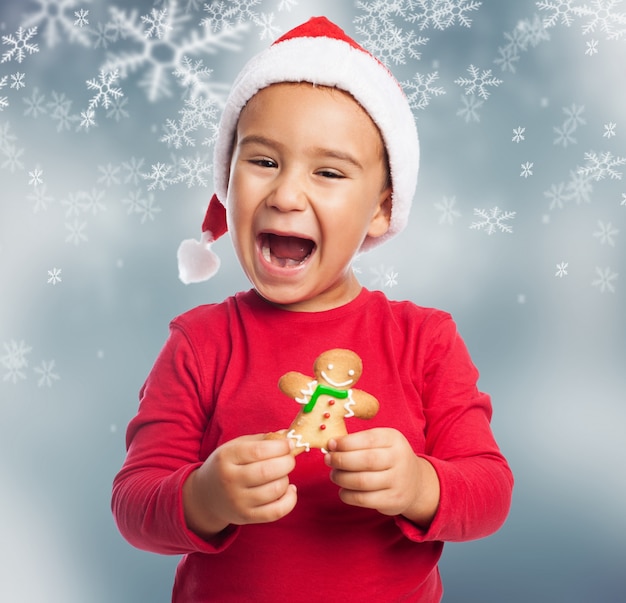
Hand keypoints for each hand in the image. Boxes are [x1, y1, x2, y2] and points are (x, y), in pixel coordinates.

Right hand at [183, 434, 296, 537]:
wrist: (205, 495)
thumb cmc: (227, 465)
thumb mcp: (236, 446)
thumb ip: (262, 440)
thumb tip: (288, 436)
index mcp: (226, 457)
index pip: (258, 451)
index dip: (280, 446)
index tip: (289, 443)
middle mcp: (230, 480)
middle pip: (267, 471)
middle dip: (287, 462)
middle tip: (289, 458)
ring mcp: (238, 501)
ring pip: (275, 490)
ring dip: (286, 478)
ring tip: (282, 473)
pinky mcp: (246, 517)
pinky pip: (276, 512)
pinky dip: (290, 500)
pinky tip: (289, 489)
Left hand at [324, 428, 439, 527]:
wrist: (415, 482)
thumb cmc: (388, 458)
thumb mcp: (380, 442)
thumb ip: (358, 442)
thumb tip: (331, 445)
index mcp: (394, 439)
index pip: (367, 440)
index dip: (345, 443)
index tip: (330, 444)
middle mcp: (399, 459)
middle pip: (365, 461)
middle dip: (340, 460)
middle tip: (328, 460)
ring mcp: (398, 481)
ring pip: (362, 481)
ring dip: (341, 478)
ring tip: (334, 475)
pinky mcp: (393, 500)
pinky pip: (363, 499)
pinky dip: (347, 495)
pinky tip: (343, 490)